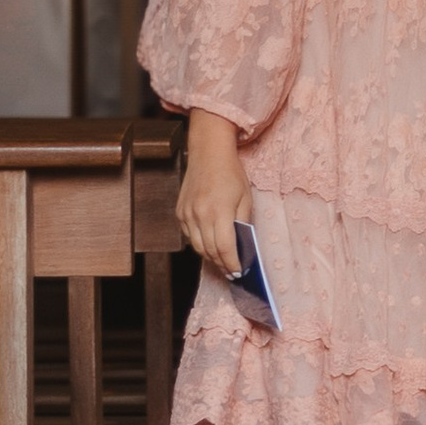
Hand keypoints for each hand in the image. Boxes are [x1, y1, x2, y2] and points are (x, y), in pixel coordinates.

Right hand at [175, 110, 251, 275]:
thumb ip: (243, 223)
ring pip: (197, 247)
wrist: (208, 152)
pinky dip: (200, 244)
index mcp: (219, 211)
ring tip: (222, 263)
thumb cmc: (231, 172)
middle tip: (232, 272)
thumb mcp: (245, 197)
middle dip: (222, 264)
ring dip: (210, 257)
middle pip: (209, 251)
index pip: (224, 248)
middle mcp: (199, 215)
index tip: (239, 272)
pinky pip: (189, 236)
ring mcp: (187, 214)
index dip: (232, 263)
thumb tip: (243, 246)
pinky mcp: (180, 212)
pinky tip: (210, 245)